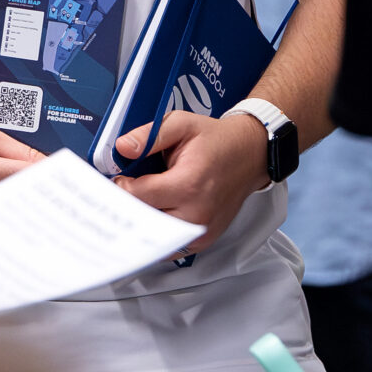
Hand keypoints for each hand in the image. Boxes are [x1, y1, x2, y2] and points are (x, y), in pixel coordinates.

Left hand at [114, 110, 268, 253]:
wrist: (249, 154)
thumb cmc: (217, 140)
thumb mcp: (181, 124)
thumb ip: (149, 135)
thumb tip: (123, 148)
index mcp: (189, 183)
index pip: (139, 197)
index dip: (122, 187)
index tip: (121, 178)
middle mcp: (196, 213)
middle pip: (143, 222)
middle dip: (129, 207)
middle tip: (127, 191)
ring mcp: (201, 230)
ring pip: (154, 238)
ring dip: (142, 223)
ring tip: (141, 202)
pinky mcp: (203, 240)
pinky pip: (168, 246)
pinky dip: (157, 234)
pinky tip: (155, 214)